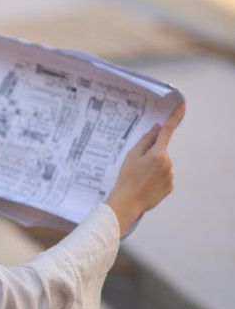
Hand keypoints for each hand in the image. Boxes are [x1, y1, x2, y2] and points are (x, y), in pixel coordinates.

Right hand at [105, 104, 184, 234]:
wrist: (128, 201)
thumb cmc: (126, 178)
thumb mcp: (131, 156)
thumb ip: (145, 140)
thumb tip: (157, 128)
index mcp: (157, 153)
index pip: (167, 132)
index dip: (174, 118)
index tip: (182, 107)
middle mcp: (168, 163)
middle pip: (161, 152)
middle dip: (152, 155)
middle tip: (137, 166)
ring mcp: (170, 176)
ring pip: (163, 165)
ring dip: (154, 168)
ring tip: (140, 178)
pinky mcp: (170, 186)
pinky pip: (165, 177)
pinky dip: (156, 178)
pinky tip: (146, 184)